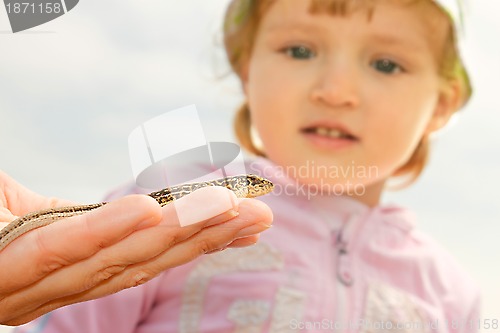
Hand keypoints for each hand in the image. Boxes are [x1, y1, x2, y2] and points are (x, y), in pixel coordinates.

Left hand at [0, 171, 271, 324]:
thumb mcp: (21, 215)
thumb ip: (64, 213)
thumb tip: (113, 201)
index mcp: (74, 270)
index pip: (150, 254)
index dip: (203, 239)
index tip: (248, 219)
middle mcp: (63, 286)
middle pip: (148, 260)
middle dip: (210, 238)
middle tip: (260, 213)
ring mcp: (33, 286)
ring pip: (119, 260)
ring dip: (179, 235)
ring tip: (229, 209)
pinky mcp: (3, 275)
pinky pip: (60, 252)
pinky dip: (109, 234)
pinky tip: (154, 212)